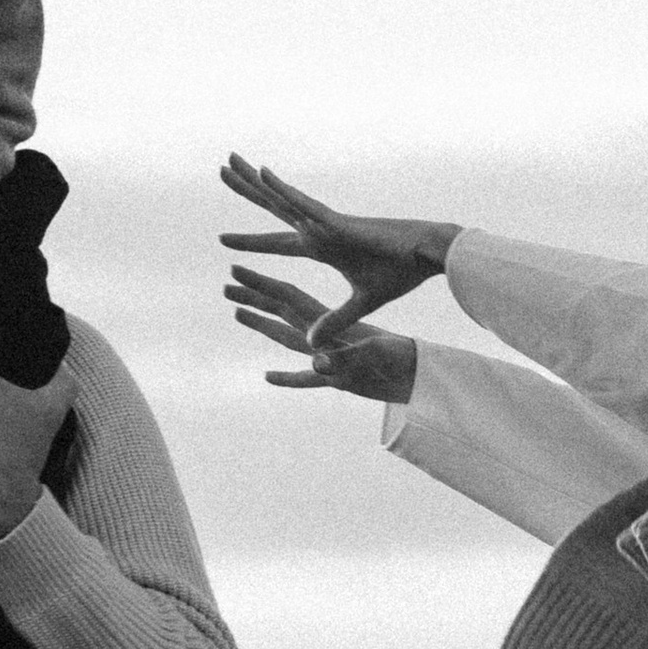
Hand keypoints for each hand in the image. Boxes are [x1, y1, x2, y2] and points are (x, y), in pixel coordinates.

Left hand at [219, 154, 455, 342]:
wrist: (426, 256)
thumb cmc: (400, 273)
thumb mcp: (360, 304)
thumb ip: (335, 320)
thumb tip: (311, 342)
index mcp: (323, 247)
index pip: (278, 244)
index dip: (251, 241)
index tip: (222, 240)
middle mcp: (319, 229)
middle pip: (273, 207)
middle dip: (247, 191)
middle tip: (222, 170)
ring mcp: (326, 222)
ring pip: (280, 198)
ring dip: (254, 182)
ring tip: (229, 163)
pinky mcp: (337, 222)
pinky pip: (303, 203)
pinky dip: (283, 189)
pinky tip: (263, 174)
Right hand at [224, 265, 416, 403]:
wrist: (421, 374)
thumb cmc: (400, 358)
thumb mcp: (370, 356)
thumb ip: (341, 359)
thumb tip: (312, 358)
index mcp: (327, 322)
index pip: (287, 298)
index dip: (260, 284)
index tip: (234, 268)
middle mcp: (324, 336)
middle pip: (283, 308)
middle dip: (255, 296)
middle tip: (226, 286)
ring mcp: (332, 356)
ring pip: (288, 335)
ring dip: (264, 324)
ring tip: (238, 313)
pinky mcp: (341, 378)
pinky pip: (306, 377)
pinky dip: (287, 378)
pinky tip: (269, 380)